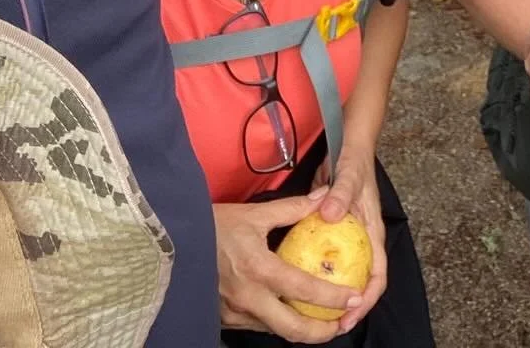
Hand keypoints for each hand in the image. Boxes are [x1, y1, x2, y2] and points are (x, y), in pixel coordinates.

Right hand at [216, 191, 361, 340]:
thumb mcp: (256, 213)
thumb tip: (324, 197)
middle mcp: (248, 298)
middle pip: (292, 329)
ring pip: (275, 331)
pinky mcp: (224, 319)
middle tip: (342, 323)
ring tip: (322, 320)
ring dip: (300, 330)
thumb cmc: (215, 224)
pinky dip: (278, 323)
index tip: (355, 299)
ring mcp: (234, 313)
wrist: (174, 241)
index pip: (304, 291)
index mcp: (259, 269)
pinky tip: (289, 312)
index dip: (334, 299)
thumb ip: (294, 209)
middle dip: (322, 332)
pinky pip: (257, 326)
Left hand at [313, 147, 387, 332]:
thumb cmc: (355, 162)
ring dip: (328, 296)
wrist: (350, 148)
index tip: (349, 316)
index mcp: (372, 235)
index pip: (377, 275)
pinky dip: (312, 274)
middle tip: (326, 326)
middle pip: (360, 283)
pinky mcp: (331, 235)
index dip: (366, 301)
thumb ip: (340, 193)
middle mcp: (361, 242)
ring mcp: (347, 240)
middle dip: (347, 308)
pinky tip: (292, 282)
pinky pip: (324, 260)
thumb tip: (328, 214)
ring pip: (341, 275)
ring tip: (308, 313)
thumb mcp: (349, 176)